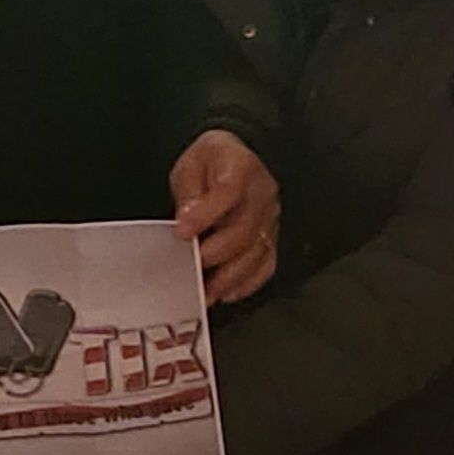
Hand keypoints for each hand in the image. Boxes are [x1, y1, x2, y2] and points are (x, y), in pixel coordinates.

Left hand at [171, 130, 278, 305]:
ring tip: (206, 290)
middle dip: (217, 252)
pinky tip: (227, 292)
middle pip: (246, 228)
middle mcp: (262, 192)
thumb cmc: (210, 165)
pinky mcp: (271, 237)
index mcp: (240, 165)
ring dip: (230, 275)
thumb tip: (187, 218)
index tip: (182, 231)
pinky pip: (266, 264)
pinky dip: (247, 282)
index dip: (205, 214)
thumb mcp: (190, 167)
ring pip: (258, 251)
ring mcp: (271, 217)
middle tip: (192, 265)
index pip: (228, 190)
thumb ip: (189, 193)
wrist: (230, 162)